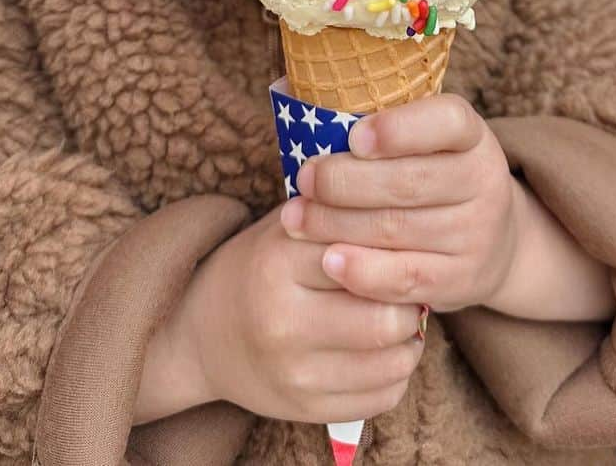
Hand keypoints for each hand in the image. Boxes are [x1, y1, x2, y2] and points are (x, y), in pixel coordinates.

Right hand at [135, 208, 424, 425]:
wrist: (202, 334)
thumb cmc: (261, 266)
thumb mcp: (287, 227)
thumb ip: (338, 214)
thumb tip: (404, 204)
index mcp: (279, 263)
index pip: (367, 258)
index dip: (400, 253)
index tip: (408, 248)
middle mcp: (283, 323)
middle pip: (385, 321)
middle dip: (411, 304)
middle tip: (412, 289)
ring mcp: (294, 374)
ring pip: (392, 365)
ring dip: (411, 341)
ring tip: (402, 318)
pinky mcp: (305, 410)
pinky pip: (382, 398)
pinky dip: (397, 373)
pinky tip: (385, 352)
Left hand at [282, 95, 519, 312]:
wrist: (491, 240)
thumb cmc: (432, 174)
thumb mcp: (427, 143)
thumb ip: (379, 126)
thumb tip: (296, 96)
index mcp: (472, 136)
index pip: (447, 122)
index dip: (399, 128)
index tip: (354, 136)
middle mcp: (483, 182)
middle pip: (409, 181)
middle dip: (345, 181)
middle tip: (304, 179)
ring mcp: (476, 234)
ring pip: (398, 229)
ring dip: (337, 224)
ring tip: (295, 217)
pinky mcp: (462, 280)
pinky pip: (405, 278)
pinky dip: (363, 270)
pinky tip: (328, 259)